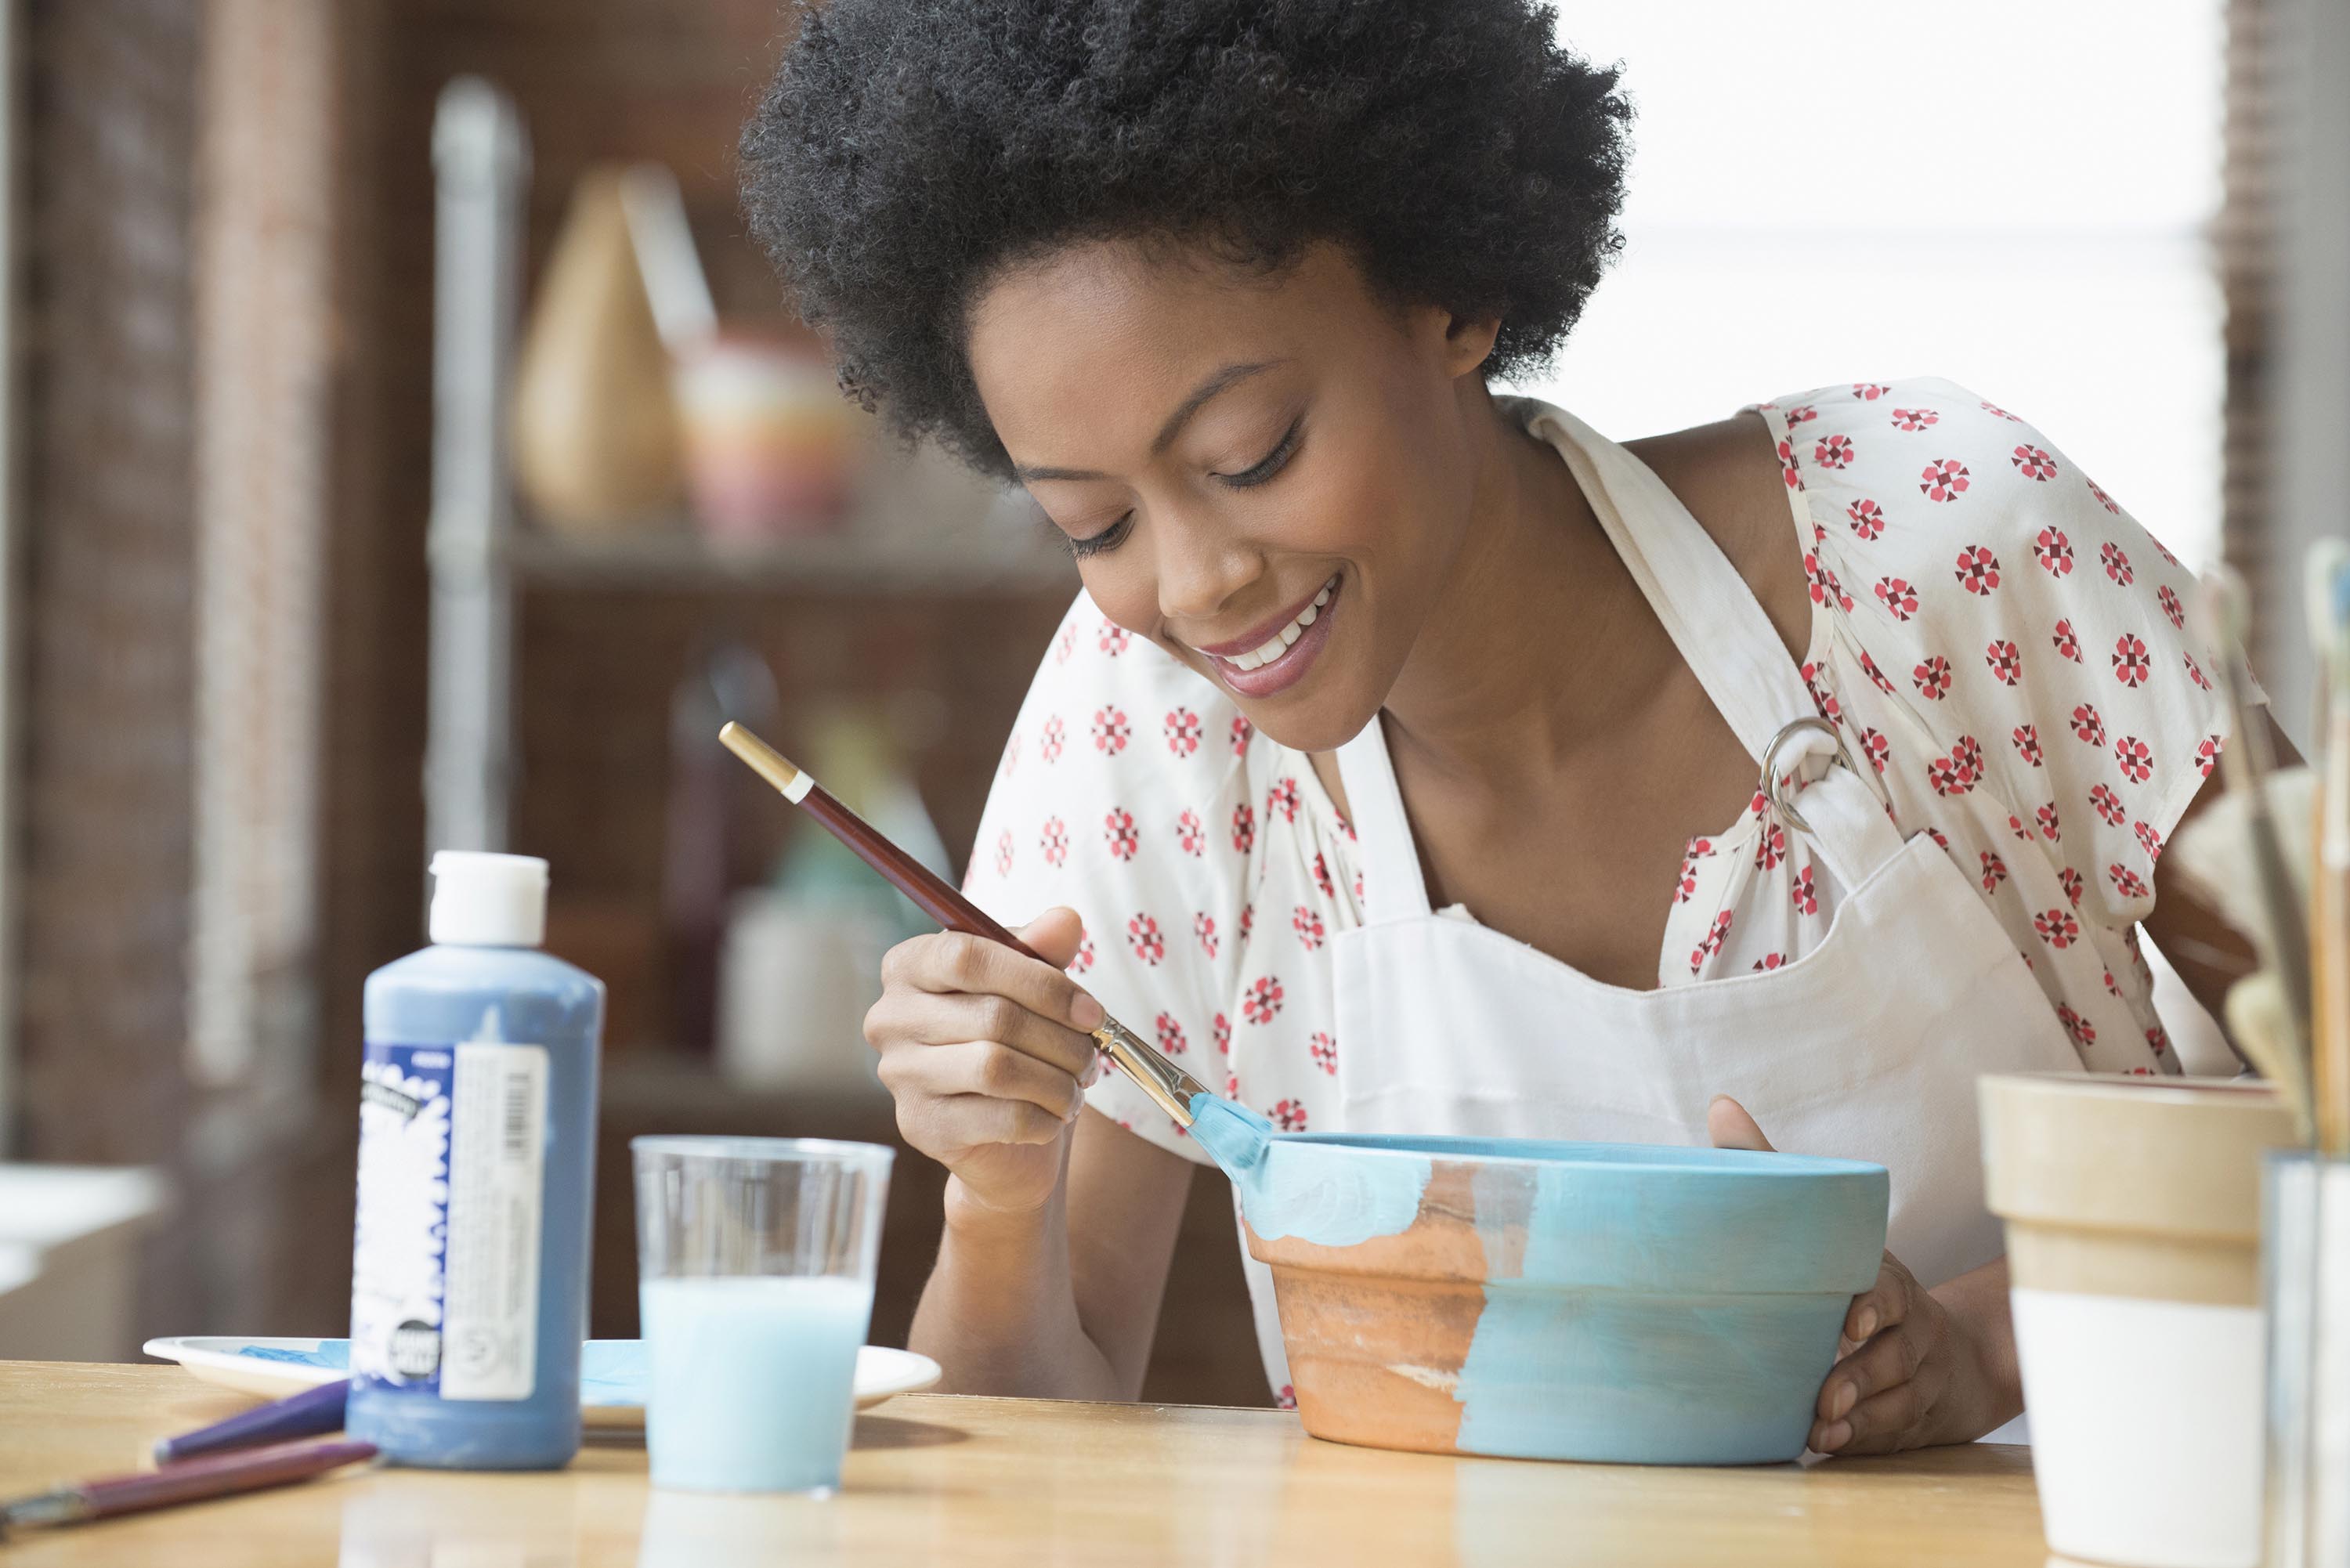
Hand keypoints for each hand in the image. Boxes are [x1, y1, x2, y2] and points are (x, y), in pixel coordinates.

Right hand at [865, 909, 1105, 1215]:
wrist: (998, 1131)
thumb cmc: (1013, 1040)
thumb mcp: (1029, 985)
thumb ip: (1043, 950)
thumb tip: (1065, 919)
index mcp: (909, 965)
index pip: (967, 956)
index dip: (1040, 982)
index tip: (1091, 1011)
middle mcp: (890, 1017)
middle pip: (992, 1016)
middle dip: (1062, 1039)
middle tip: (1092, 1055)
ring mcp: (900, 1075)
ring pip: (997, 1069)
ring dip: (1057, 1081)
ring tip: (1077, 1085)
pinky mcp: (921, 1126)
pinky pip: (1001, 1117)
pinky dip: (1044, 1118)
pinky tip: (1055, 1115)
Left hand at [1707, 1096, 2016, 1453]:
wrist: (1956, 1354)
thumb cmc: (1865, 1282)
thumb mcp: (1832, 1229)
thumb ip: (1774, 1170)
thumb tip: (1721, 1106)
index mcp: (1885, 1282)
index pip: (1888, 1290)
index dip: (1872, 1306)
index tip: (1849, 1323)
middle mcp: (1909, 1331)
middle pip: (1892, 1354)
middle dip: (1859, 1375)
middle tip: (1822, 1391)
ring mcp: (1915, 1379)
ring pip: (1895, 1400)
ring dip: (1858, 1414)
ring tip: (1819, 1426)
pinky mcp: (1911, 1420)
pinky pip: (1892, 1434)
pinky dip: (1862, 1440)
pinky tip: (1829, 1445)